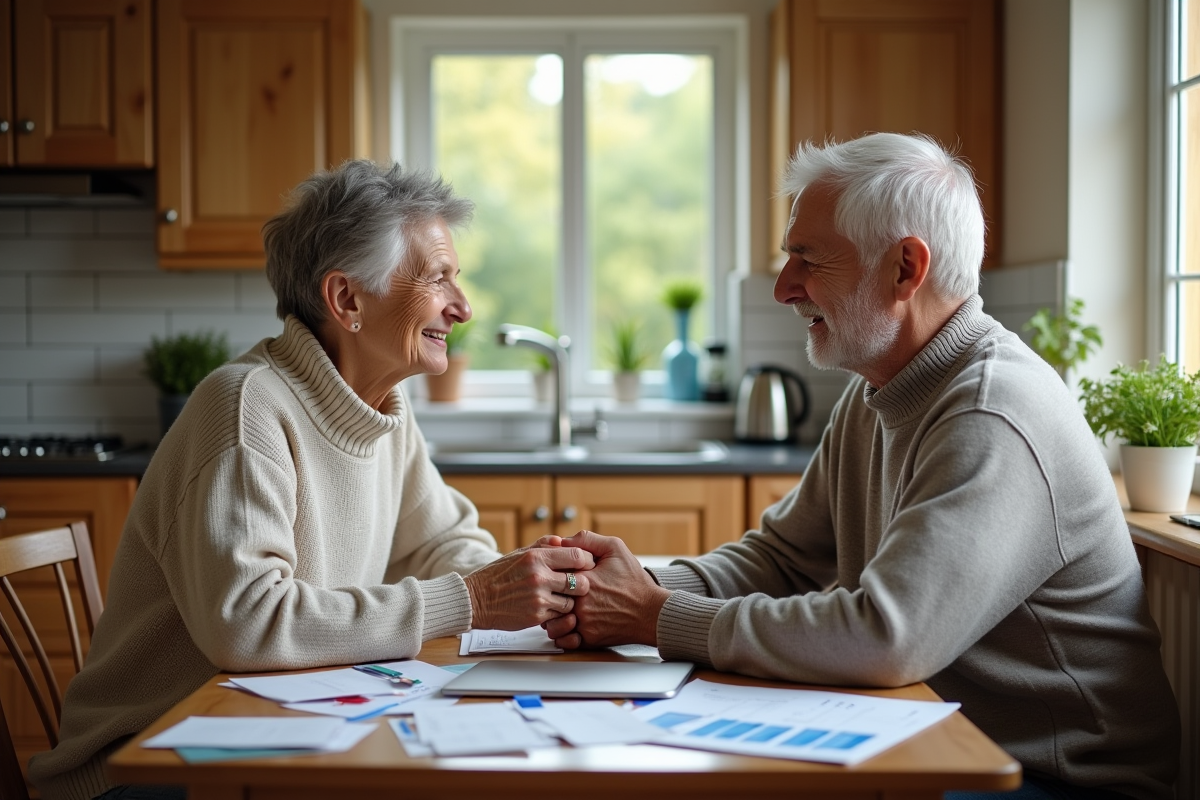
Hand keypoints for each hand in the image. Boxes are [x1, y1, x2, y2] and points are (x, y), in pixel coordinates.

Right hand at [464, 545, 593, 629]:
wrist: (476, 600)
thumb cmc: (497, 575)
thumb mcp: (518, 554)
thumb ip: (542, 545)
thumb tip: (562, 540)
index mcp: (536, 557)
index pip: (577, 556)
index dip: (586, 561)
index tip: (586, 565)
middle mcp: (539, 576)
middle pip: (581, 582)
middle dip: (582, 584)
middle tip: (578, 585)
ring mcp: (538, 598)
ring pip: (572, 601)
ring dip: (569, 601)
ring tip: (559, 597)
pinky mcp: (536, 616)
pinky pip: (559, 615)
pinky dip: (556, 613)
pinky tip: (548, 608)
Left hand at [542, 530, 669, 648]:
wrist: (651, 612)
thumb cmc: (634, 581)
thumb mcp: (615, 548)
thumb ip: (587, 539)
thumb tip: (563, 540)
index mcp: (582, 578)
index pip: (552, 572)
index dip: (554, 571)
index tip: (559, 572)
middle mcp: (579, 602)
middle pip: (549, 597)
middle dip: (550, 593)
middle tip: (556, 590)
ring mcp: (583, 622)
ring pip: (552, 621)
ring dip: (553, 616)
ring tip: (562, 609)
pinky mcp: (588, 639)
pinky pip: (563, 639)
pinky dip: (563, 634)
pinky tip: (569, 624)